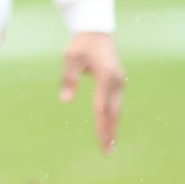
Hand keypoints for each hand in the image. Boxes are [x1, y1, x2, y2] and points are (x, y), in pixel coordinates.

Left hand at [59, 32, 123, 153]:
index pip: (102, 106)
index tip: (100, 140)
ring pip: (116, 109)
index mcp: (106, 76)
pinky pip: (116, 104)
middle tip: (107, 152)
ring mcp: (119, 82)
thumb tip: (64, 101)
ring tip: (109, 146)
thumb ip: (67, 79)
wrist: (96, 31)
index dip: (101, 124)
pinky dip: (113, 117)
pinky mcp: (118, 83)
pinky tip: (110, 129)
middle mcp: (116, 81)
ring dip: (113, 127)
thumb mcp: (70, 58)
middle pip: (113, 111)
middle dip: (110, 131)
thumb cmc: (81, 44)